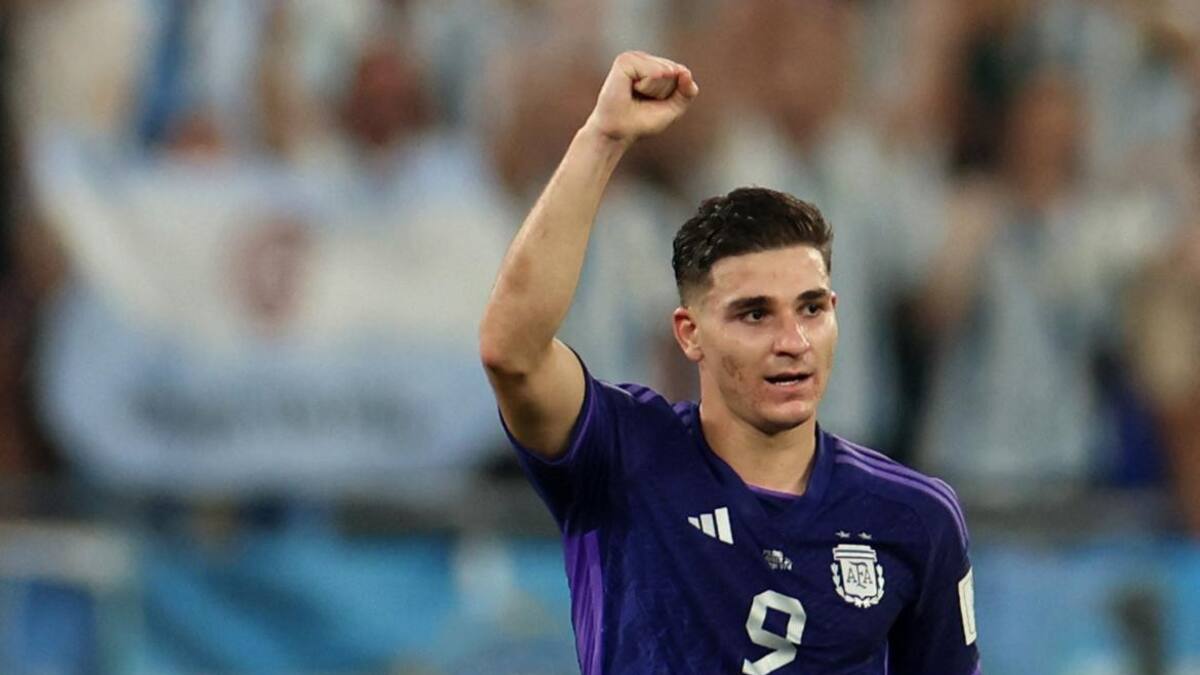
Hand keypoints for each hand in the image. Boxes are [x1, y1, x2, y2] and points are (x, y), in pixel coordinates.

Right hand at [583, 51, 698, 145]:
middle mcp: (643, 58)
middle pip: (674, 70)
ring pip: (665, 71)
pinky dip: (646, 86)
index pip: (681, 72)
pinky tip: (630, 89)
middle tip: (642, 100)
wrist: (618, 132)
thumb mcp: (673, 108)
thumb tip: (686, 72)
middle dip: (663, 92)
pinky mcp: (624, 61)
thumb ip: (687, 92)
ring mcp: (633, 57)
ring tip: (635, 95)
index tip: (653, 102)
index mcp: (654, 65)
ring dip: (654, 90)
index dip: (672, 94)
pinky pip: (653, 72)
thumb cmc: (642, 121)